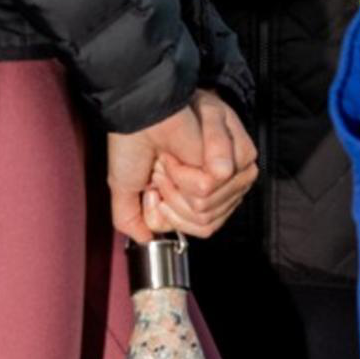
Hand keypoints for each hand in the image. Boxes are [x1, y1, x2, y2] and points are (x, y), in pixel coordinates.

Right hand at [112, 93, 257, 243]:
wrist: (138, 117)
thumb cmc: (132, 145)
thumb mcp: (125, 190)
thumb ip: (131, 219)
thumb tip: (146, 240)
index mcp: (201, 192)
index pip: (204, 227)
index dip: (175, 216)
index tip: (157, 188)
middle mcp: (220, 183)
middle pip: (207, 222)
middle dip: (175, 200)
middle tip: (164, 169)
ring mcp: (230, 169)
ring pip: (207, 207)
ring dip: (179, 184)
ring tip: (172, 158)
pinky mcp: (234, 155)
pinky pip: (210, 185)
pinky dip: (186, 171)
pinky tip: (182, 151)